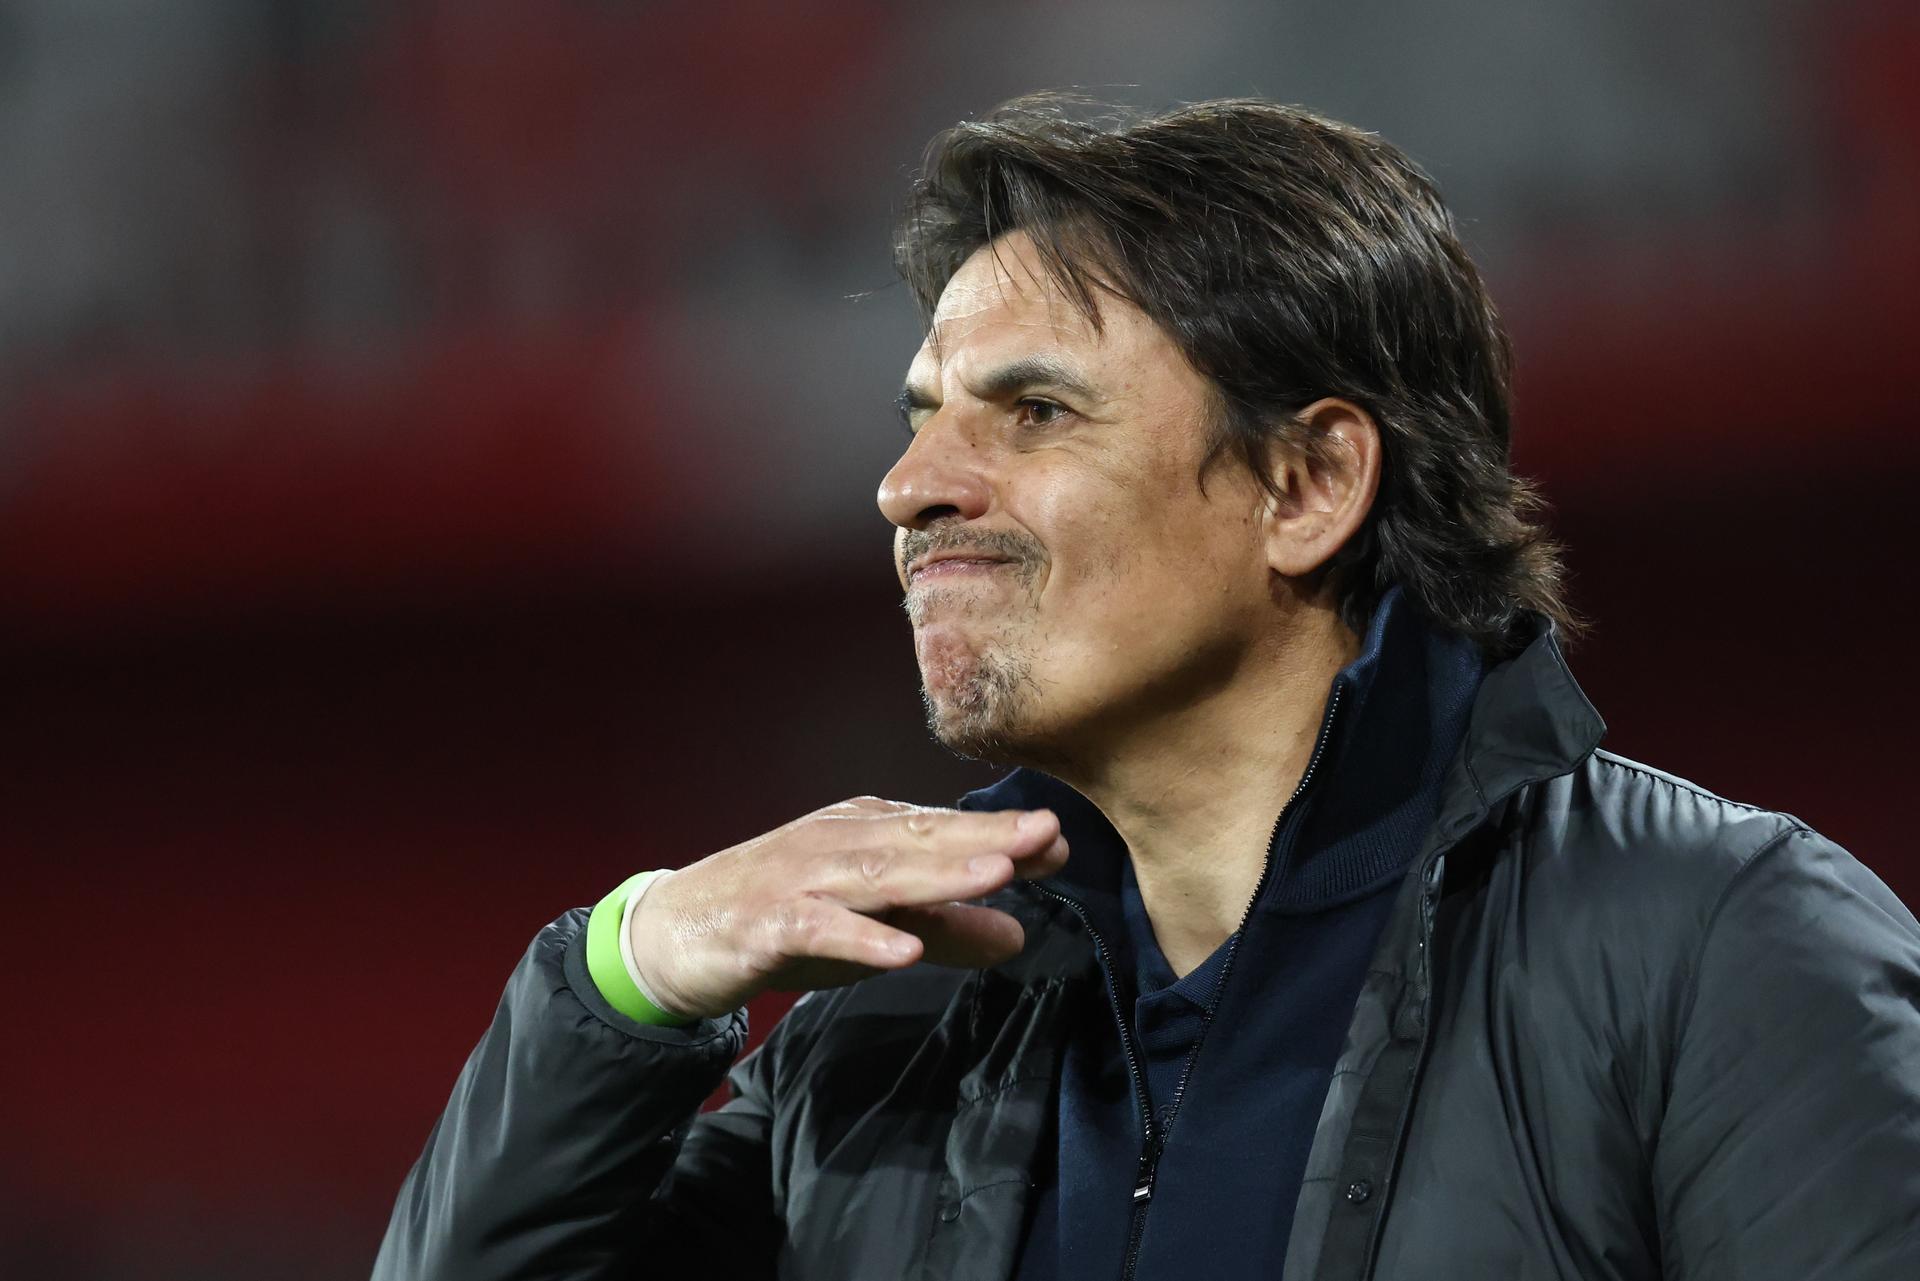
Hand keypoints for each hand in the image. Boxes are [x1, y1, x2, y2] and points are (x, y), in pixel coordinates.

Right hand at [626, 797, 1069, 1019]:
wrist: (673, 933)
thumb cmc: (784, 918)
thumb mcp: (876, 925)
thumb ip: (947, 927)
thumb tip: (1019, 933)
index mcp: (866, 833)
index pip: (944, 832)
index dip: (1000, 836)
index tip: (1059, 841)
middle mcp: (837, 843)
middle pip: (920, 841)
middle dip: (985, 838)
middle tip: (1046, 834)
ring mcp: (801, 879)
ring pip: (878, 874)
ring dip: (938, 875)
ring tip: (997, 876)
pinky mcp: (767, 923)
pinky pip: (819, 928)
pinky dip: (862, 937)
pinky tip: (905, 949)